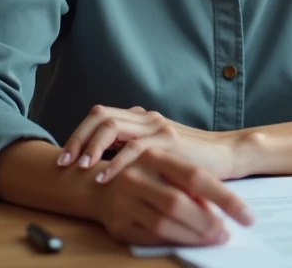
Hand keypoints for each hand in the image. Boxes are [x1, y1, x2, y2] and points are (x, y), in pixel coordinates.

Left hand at [58, 105, 244, 183]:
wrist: (226, 155)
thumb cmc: (189, 158)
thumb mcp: (156, 151)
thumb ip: (132, 149)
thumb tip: (99, 163)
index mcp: (141, 118)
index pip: (100, 114)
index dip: (78, 133)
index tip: (65, 157)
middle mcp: (146, 118)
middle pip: (100, 116)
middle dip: (78, 138)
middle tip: (65, 162)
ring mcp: (157, 127)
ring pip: (113, 127)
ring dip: (91, 148)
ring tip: (80, 168)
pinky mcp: (169, 142)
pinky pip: (134, 148)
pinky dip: (115, 163)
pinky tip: (104, 177)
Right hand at [92, 149, 255, 246]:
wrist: (95, 185)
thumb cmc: (144, 174)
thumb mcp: (167, 166)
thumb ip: (191, 181)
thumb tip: (221, 208)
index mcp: (155, 155)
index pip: (196, 176)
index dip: (225, 198)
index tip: (247, 216)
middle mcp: (136, 176)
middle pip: (179, 204)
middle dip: (208, 223)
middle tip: (227, 234)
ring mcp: (123, 201)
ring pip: (165, 224)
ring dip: (194, 236)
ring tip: (214, 238)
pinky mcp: (118, 224)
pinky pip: (151, 238)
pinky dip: (175, 241)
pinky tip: (191, 241)